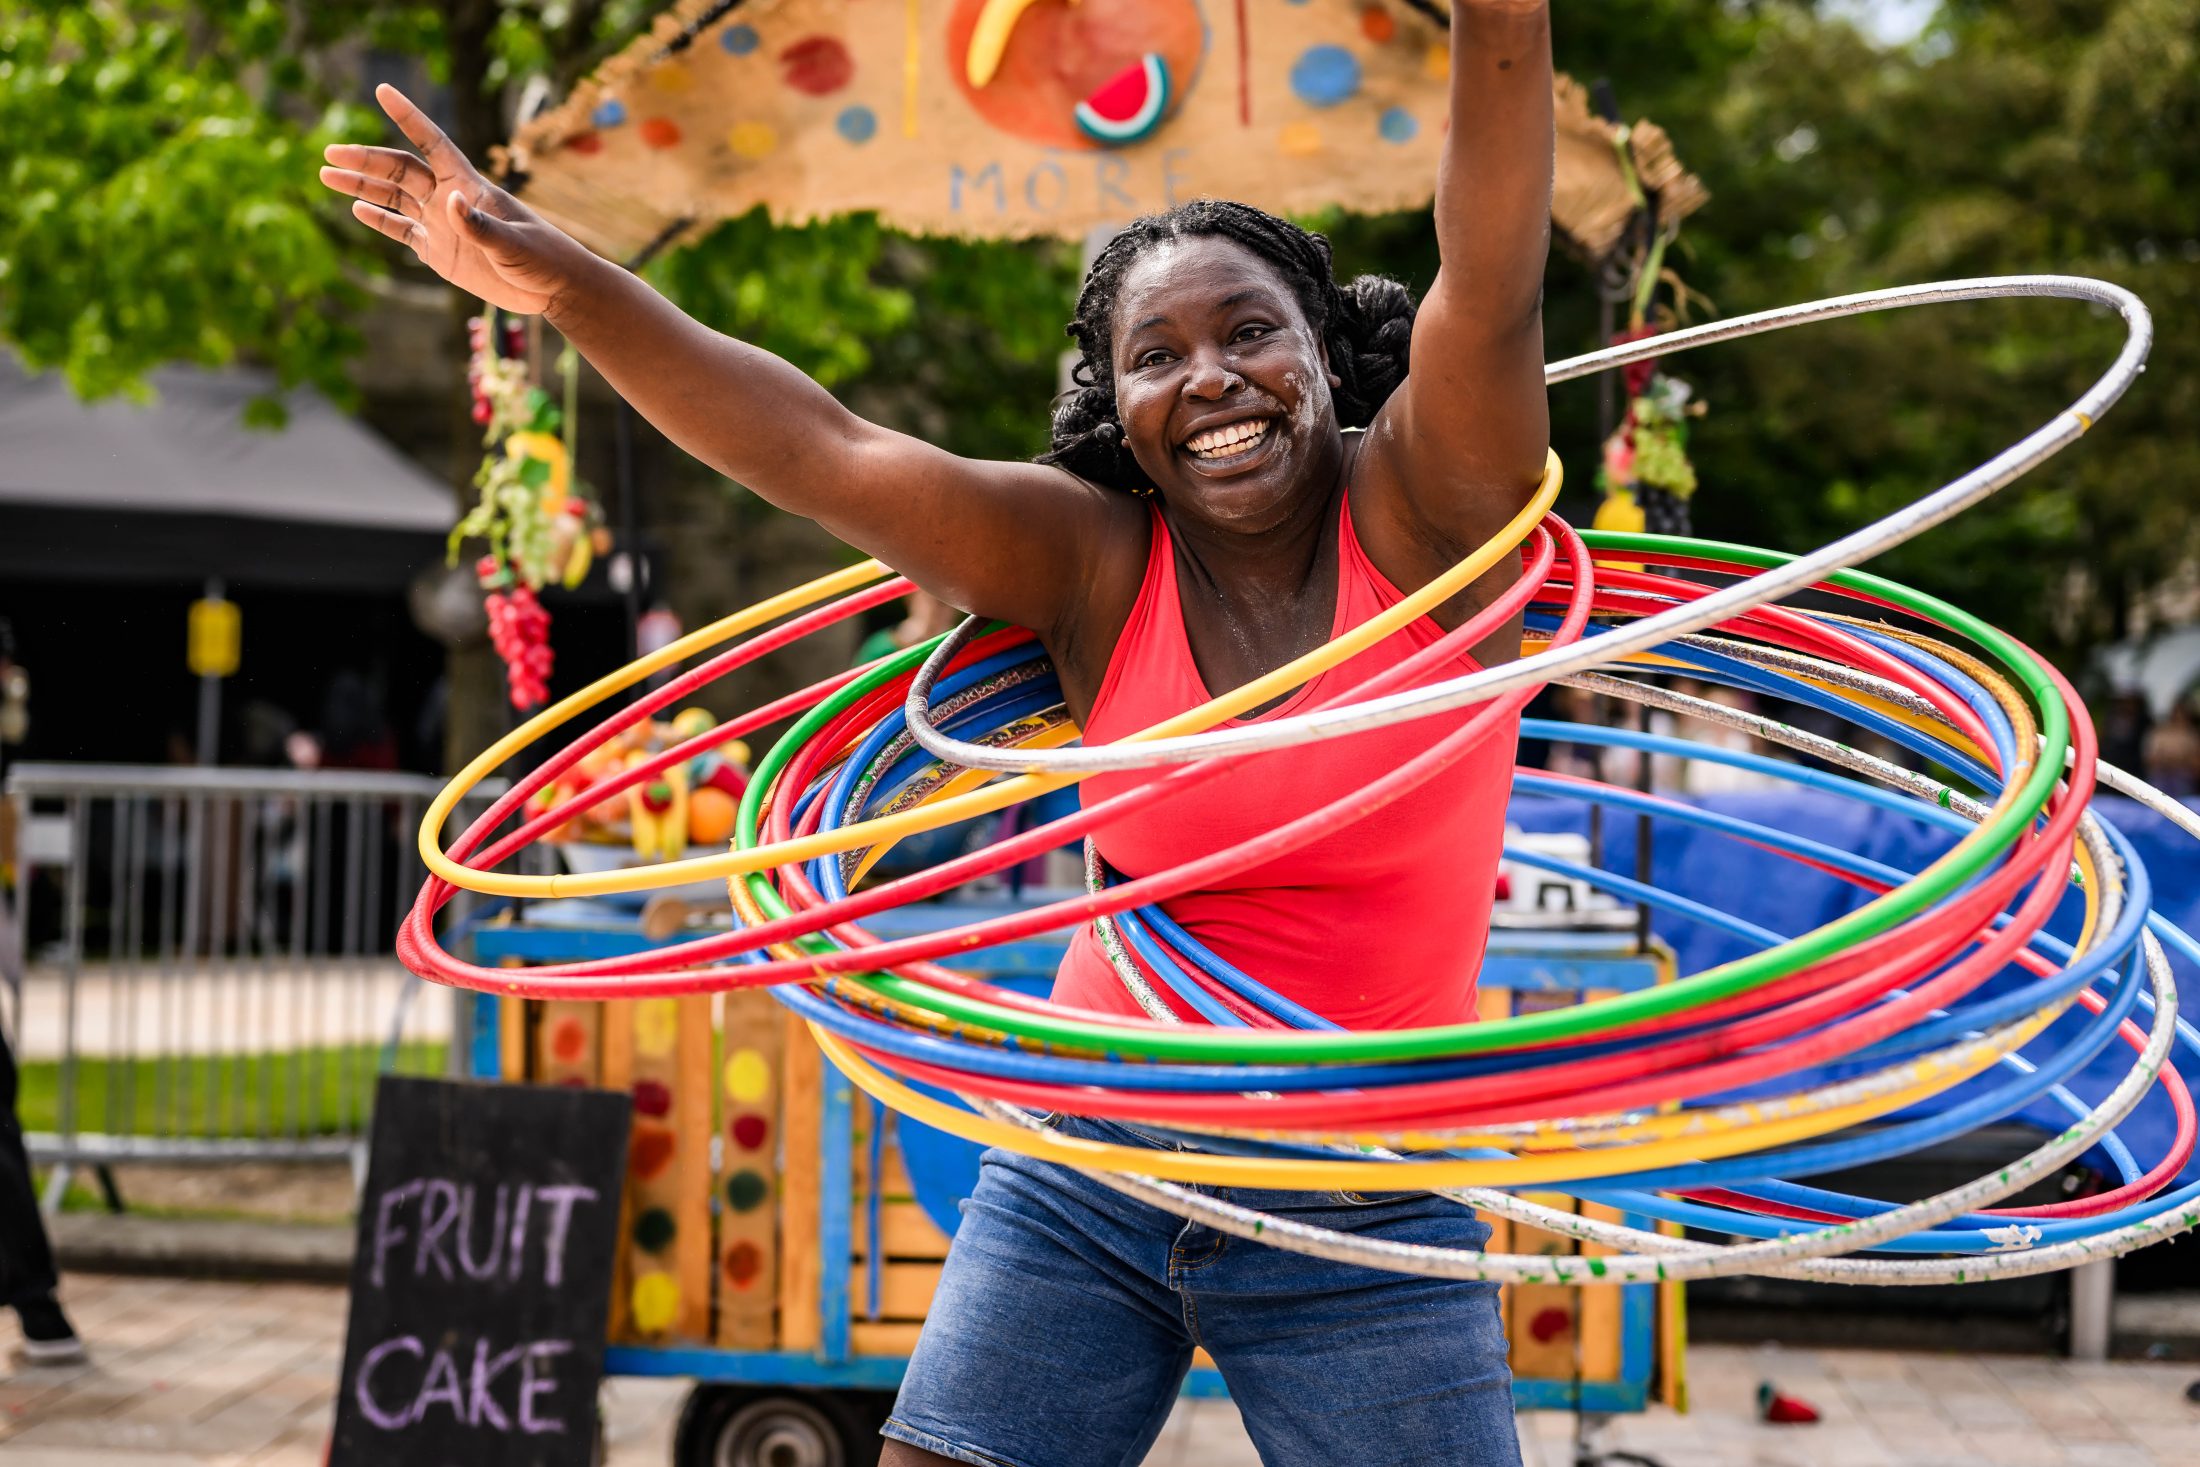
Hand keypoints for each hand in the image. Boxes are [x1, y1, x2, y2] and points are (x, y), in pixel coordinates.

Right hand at [320, 84, 592, 314]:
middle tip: (329, 153)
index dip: (408, 117)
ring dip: (362, 187)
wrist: (553, 289)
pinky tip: (357, 209)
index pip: (432, 143)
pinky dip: (380, 221)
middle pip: (400, 171)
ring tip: (326, 176)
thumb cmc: (543, 259)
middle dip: (365, 160)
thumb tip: (449, 203)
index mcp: (468, 186)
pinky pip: (402, 232)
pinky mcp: (440, 252)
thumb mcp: (514, 243)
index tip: (382, 91)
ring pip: (394, 198)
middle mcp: (450, 199)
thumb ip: (481, 225)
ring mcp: (442, 225)